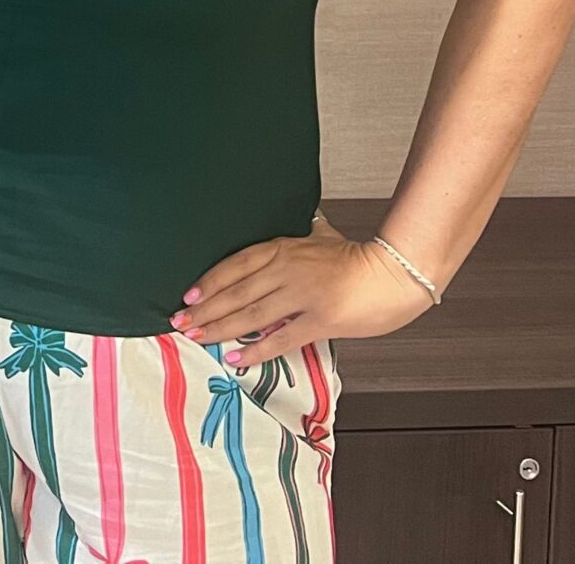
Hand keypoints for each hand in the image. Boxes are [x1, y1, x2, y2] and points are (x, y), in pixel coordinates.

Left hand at [172, 217, 433, 370]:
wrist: (395, 274)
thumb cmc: (360, 257)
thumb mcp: (324, 235)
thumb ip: (306, 231)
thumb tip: (304, 216)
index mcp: (284, 249)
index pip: (235, 264)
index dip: (209, 281)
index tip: (188, 295)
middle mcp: (287, 269)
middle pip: (236, 291)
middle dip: (205, 308)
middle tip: (180, 321)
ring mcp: (302, 295)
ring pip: (251, 314)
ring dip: (220, 327)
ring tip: (197, 337)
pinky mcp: (320, 319)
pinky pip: (281, 337)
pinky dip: (255, 350)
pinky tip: (235, 358)